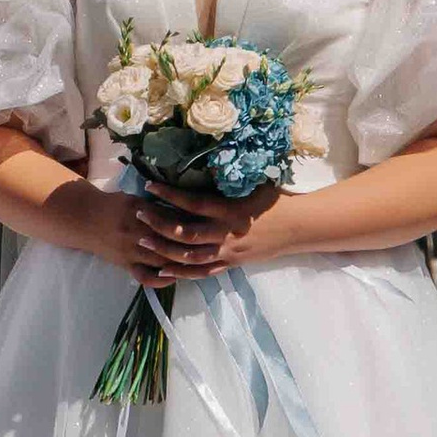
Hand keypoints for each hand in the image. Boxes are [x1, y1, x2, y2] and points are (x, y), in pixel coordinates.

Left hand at [142, 175, 286, 277]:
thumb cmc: (276, 201)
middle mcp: (226, 233)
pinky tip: (162, 269)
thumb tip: (204, 164)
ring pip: (190, 256)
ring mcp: (228, 252)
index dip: (170, 195)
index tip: (150, 186)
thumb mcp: (252, 185)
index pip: (193, 203)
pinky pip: (203, 272)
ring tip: (143, 241)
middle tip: (138, 215)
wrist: (298, 228)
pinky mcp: (231, 264)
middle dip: (159, 224)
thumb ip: (227, 181)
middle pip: (186, 232)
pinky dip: (182, 272)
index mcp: (230, 210)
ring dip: (164, 249)